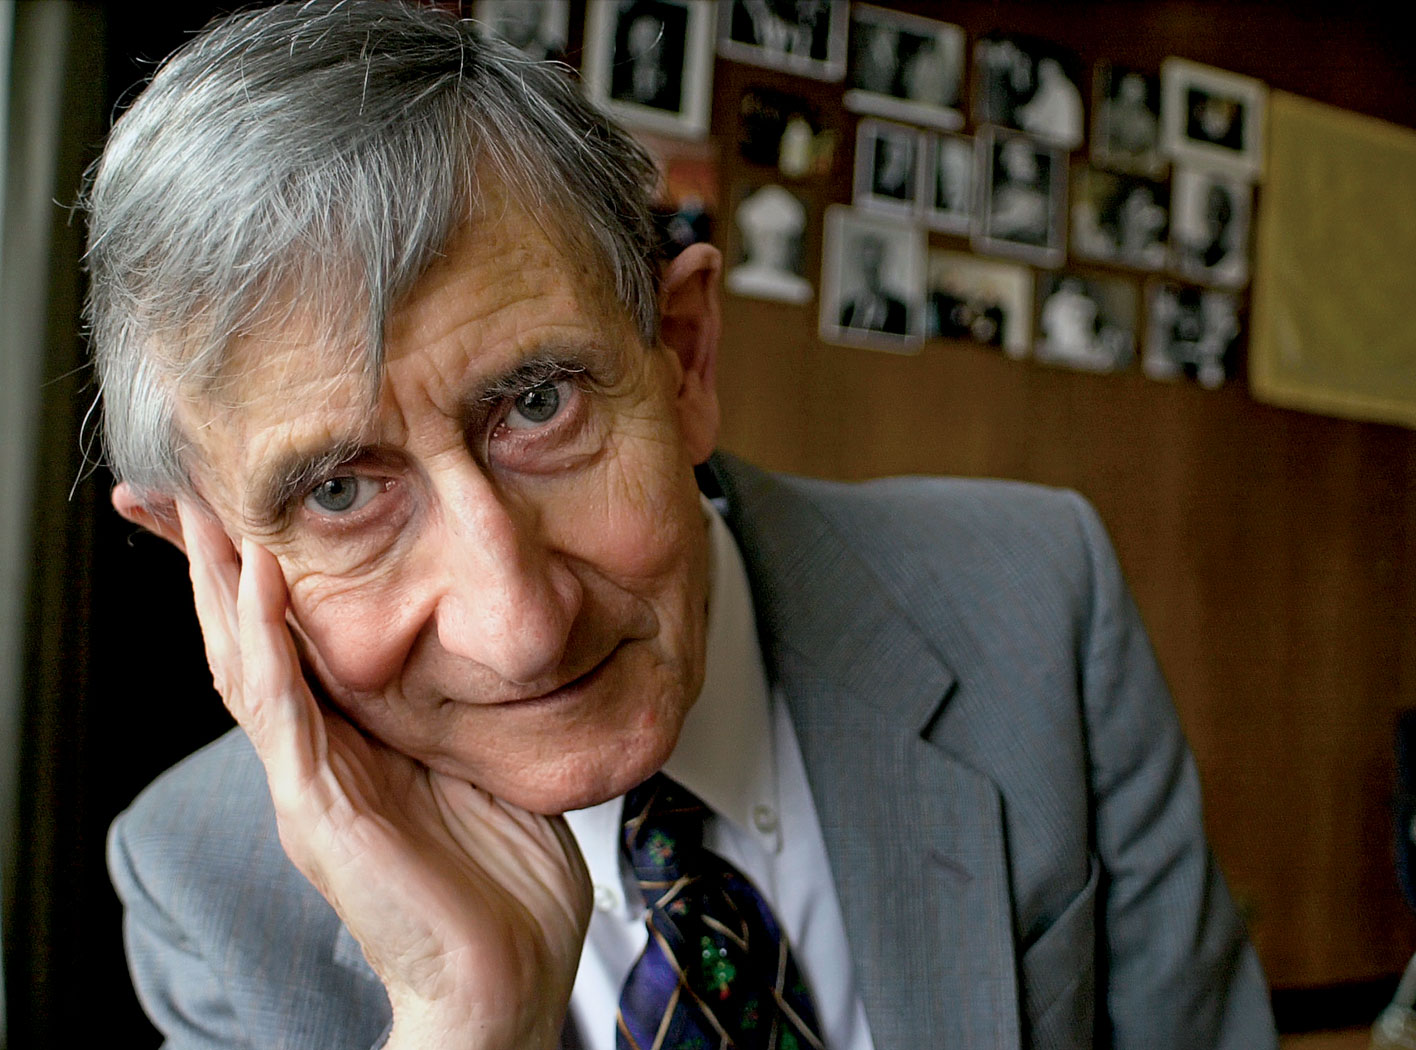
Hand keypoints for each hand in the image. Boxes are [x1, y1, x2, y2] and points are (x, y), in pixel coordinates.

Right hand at [177, 501, 591, 1049]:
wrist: (503, 977)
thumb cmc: (503, 881)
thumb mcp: (481, 763)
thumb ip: (458, 706)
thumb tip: (483, 643)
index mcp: (352, 744)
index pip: (290, 642)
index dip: (260, 574)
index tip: (249, 504)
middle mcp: (315, 757)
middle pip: (246, 641)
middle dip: (215, 562)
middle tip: (185, 485)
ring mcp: (307, 782)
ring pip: (244, 664)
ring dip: (224, 582)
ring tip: (208, 509)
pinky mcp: (316, 808)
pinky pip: (281, 709)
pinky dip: (267, 641)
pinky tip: (260, 581)